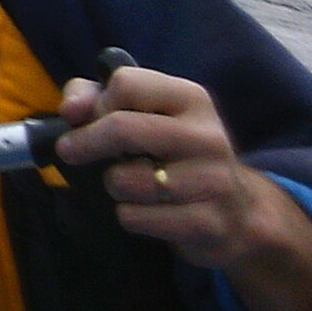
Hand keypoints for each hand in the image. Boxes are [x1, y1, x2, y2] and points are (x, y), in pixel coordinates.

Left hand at [56, 64, 311, 310]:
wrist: (242, 216)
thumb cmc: (176, 158)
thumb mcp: (149, 120)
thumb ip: (99, 100)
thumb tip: (69, 100)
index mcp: (190, 100)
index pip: (127, 84)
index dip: (91, 99)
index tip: (76, 115)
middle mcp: (207, 136)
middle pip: (122, 130)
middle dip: (86, 145)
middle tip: (72, 154)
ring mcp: (212, 183)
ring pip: (126, 182)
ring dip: (113, 190)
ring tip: (128, 191)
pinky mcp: (209, 226)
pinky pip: (138, 221)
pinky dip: (130, 220)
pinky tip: (146, 218)